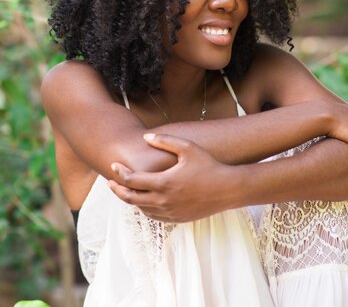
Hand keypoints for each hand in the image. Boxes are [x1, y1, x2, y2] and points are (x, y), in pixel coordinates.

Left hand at [107, 133, 239, 221]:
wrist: (228, 189)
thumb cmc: (208, 165)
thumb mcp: (187, 148)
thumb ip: (165, 141)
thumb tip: (146, 137)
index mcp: (164, 182)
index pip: (132, 180)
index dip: (120, 173)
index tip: (113, 165)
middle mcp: (164, 200)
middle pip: (131, 198)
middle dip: (117, 190)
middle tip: (110, 182)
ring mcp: (170, 212)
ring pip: (141, 209)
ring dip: (131, 199)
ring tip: (126, 189)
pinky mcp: (177, 219)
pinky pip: (154, 216)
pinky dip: (144, 208)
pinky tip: (144, 200)